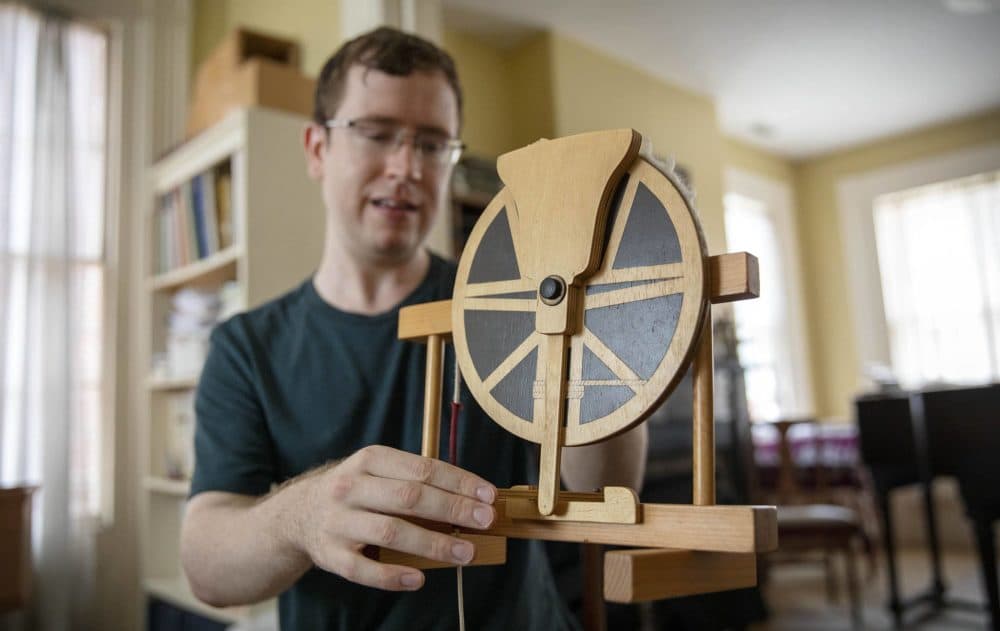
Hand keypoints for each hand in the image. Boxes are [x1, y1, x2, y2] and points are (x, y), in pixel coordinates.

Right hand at [293, 445, 496, 590]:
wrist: (299, 513)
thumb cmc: (357, 492)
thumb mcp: (378, 472)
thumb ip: (417, 481)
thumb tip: (471, 499)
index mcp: (370, 460)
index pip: (422, 468)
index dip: (459, 482)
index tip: (487, 496)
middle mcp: (351, 488)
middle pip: (409, 497)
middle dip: (452, 509)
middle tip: (485, 521)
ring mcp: (338, 522)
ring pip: (391, 532)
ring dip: (433, 544)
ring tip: (465, 552)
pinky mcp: (330, 555)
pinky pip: (363, 570)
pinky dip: (393, 576)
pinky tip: (419, 578)